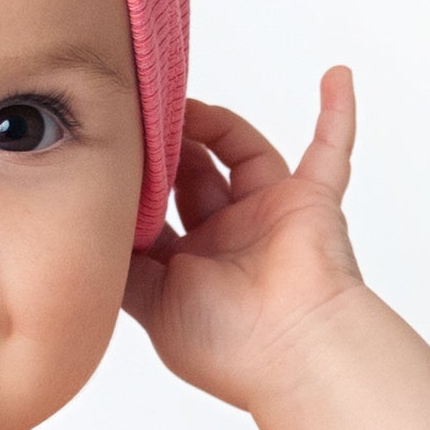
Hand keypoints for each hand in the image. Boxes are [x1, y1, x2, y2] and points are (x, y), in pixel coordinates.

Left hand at [123, 68, 368, 411]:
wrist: (289, 352)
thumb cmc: (224, 342)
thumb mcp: (149, 304)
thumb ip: (124, 264)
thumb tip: (91, 223)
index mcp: (192, 266)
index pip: (160, 210)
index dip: (138, 181)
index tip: (112, 153)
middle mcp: (231, 239)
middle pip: (196, 172)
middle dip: (169, 145)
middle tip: (142, 116)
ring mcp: (272, 217)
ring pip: (243, 150)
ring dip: (215, 124)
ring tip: (184, 102)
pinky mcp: (312, 202)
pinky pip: (331, 151)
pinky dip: (338, 115)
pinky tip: (336, 77)